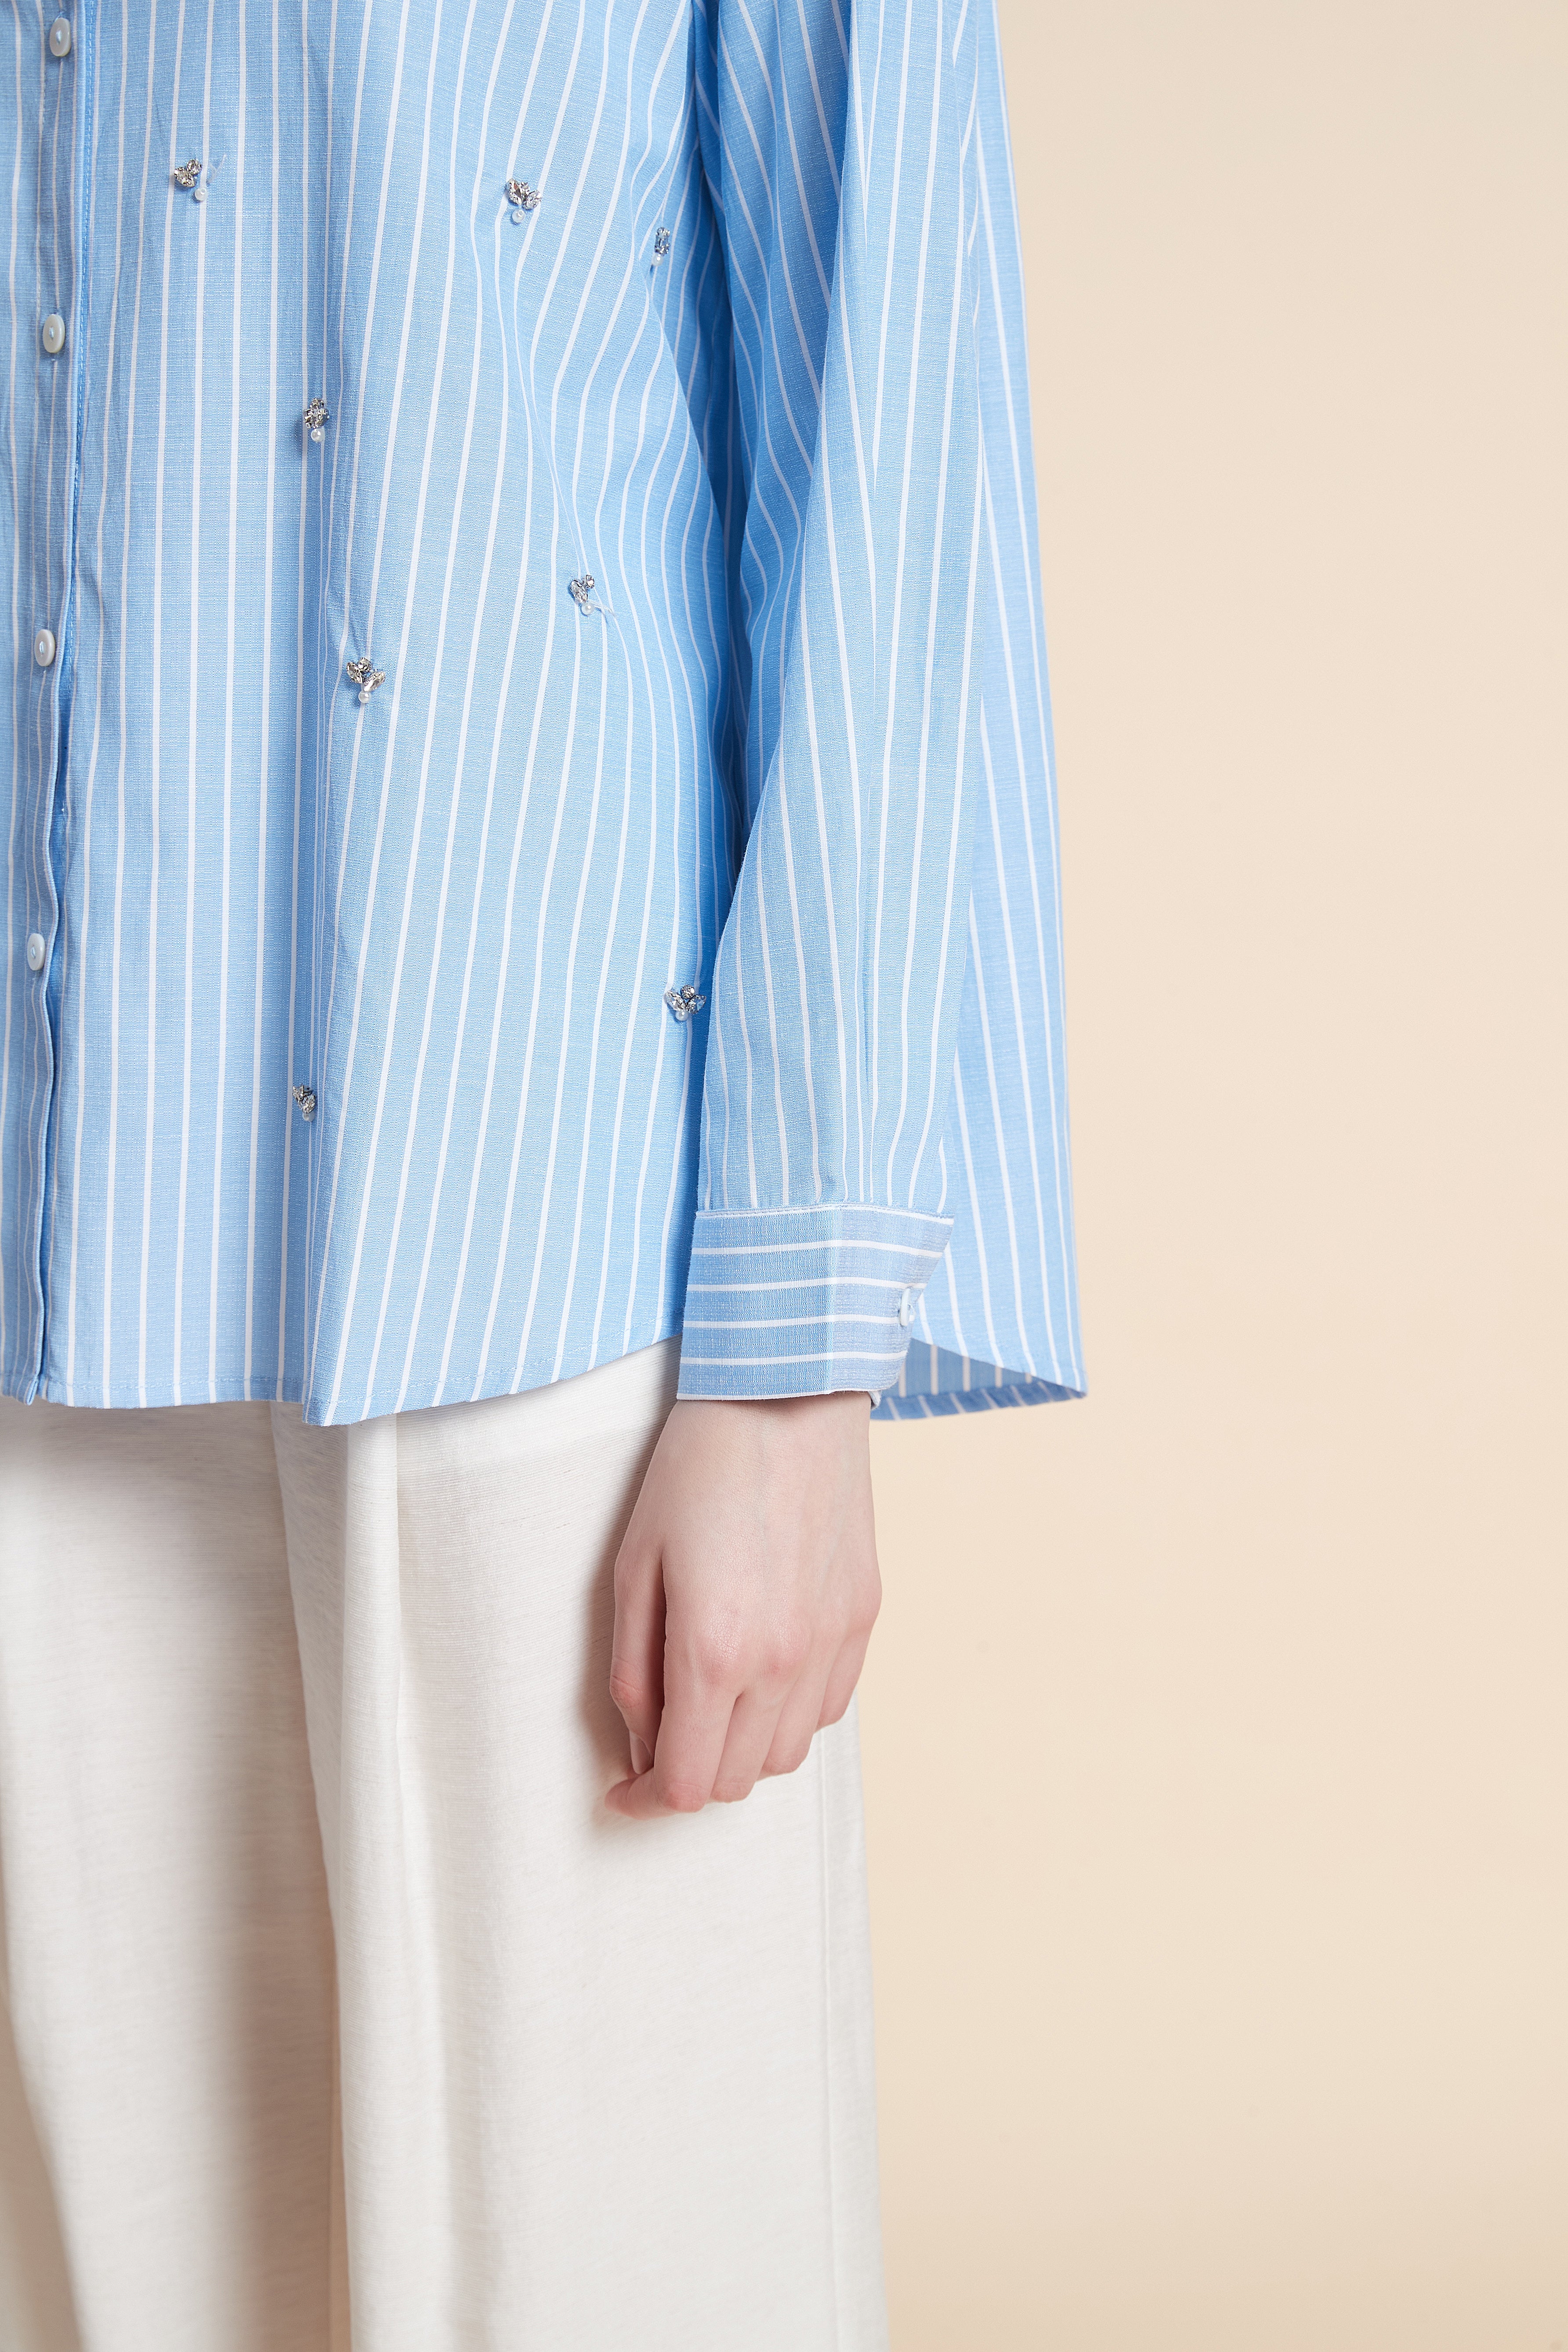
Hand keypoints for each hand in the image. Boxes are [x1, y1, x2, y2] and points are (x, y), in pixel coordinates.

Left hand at [605, 1391, 880, 1817]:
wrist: (786, 1393)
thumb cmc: (695, 1468)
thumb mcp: (633, 1566)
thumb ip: (634, 1672)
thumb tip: (640, 1747)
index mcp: (715, 1652)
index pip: (687, 1783)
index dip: (646, 1801)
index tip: (621, 1790)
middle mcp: (784, 1661)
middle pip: (739, 1779)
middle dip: (690, 1776)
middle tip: (658, 1740)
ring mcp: (833, 1640)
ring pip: (790, 1752)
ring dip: (743, 1750)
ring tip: (710, 1705)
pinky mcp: (864, 1615)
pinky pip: (830, 1705)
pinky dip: (791, 1714)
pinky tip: (762, 1674)